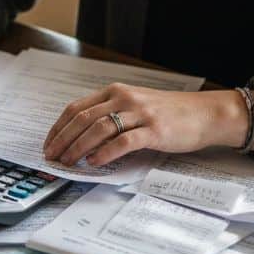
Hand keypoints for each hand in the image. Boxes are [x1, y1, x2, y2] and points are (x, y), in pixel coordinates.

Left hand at [42, 84, 253, 166]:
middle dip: (63, 139)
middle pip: (83, 118)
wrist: (205, 113)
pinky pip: (123, 141)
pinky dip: (105, 152)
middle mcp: (124, 98)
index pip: (76, 108)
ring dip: (79, 147)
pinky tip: (95, 162)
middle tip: (52, 157)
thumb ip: (111, 115)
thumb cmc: (168, 113)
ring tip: (68, 162)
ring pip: (99, 129)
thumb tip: (81, 139)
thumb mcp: (134, 106)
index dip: (58, 127)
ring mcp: (139, 113)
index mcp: (115, 91)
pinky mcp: (154, 130)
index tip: (49, 144)